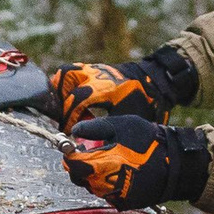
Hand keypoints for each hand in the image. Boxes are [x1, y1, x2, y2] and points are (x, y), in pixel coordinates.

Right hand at [46, 46, 197, 127]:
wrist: (153, 82)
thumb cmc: (142, 103)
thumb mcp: (125, 120)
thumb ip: (103, 129)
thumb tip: (84, 144)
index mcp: (107, 88)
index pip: (78, 98)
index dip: (69, 116)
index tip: (68, 130)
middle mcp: (98, 75)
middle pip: (65, 77)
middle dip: (59, 99)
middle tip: (61, 116)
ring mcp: (94, 69)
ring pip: (66, 72)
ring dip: (59, 89)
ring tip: (61, 107)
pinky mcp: (94, 68)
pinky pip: (73, 72)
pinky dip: (67, 85)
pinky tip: (70, 101)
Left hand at [64, 116, 211, 208]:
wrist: (175, 163)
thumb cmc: (148, 141)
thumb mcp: (120, 125)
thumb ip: (95, 128)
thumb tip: (74, 132)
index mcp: (101, 165)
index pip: (74, 165)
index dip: (71, 156)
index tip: (73, 148)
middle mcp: (105, 185)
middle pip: (80, 178)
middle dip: (81, 166)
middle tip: (89, 154)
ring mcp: (114, 196)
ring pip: (92, 187)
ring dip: (93, 176)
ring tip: (106, 162)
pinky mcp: (124, 202)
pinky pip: (107, 194)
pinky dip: (107, 184)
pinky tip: (118, 173)